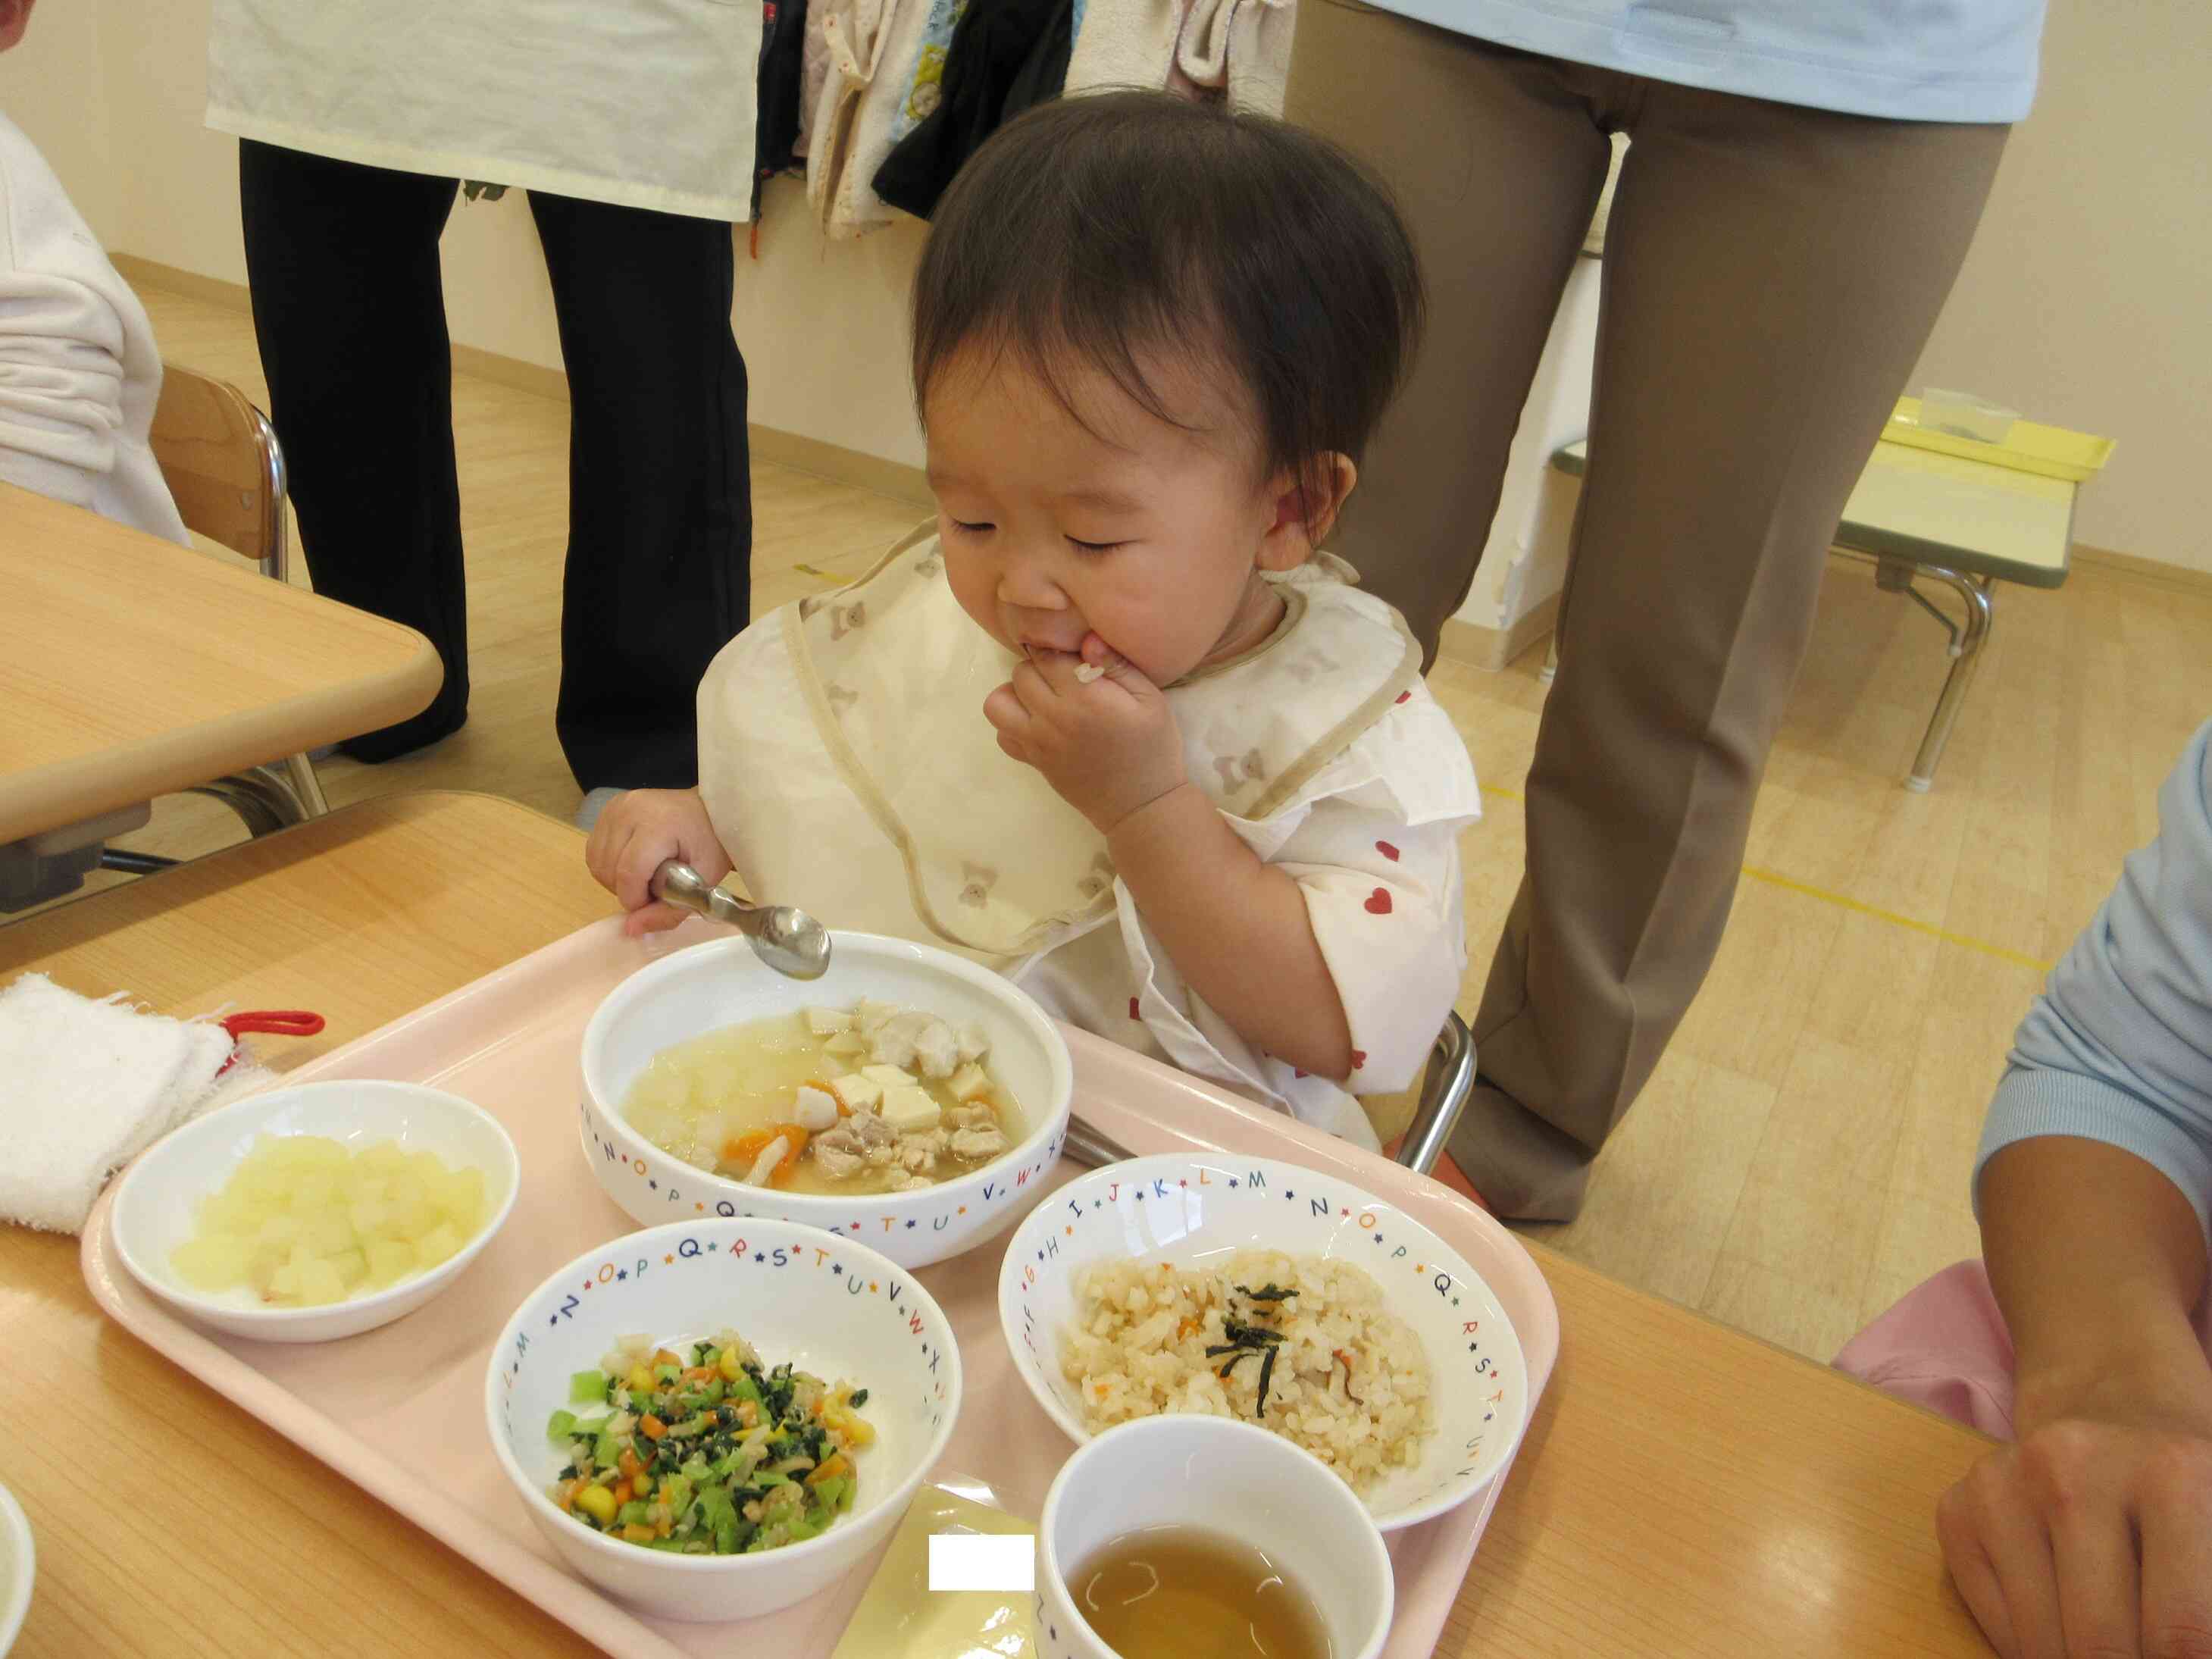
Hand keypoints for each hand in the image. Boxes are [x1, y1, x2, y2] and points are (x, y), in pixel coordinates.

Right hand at [583, 787, 734, 936]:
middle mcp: (630, 809)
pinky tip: (631, 865)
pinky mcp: (609, 808)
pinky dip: (608, 866)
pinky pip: (594, 849)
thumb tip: (630, 930)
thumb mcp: (704, 881)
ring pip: (597, 862)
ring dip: (615, 881)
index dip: (636, 899)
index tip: (652, 905)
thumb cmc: (713, 844)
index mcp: (658, 823)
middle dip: (628, 891)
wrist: (711, 811)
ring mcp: (616, 807)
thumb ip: (670, 910)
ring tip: (643, 878)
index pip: (630, 872)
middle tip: (653, 890)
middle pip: (609, 869)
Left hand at [982, 633, 1186, 832]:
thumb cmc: (1153, 748)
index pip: (1047, 655)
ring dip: (1016, 693)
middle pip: (1020, 673)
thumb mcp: (1151, 700)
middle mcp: (1052, 718)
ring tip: (1043, 697)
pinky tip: (1038, 723)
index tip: (1076, 657)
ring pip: (997, 703)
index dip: (1060, 648)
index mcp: (1084, 698)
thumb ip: (1118, 665)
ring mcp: (1037, 743)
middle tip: (1065, 676)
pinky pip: (1001, 736)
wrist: (1142, 805)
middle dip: (1040, 667)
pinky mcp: (1033, 762)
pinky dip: (1012, 724)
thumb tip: (1086, 639)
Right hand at [1938, 1392, 2211, 1657]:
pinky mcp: (1958, 1507)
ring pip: (2041, 1641)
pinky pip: (1994, 1623)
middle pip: (2104, 1641)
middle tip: (2139, 1656)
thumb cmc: (2191, 1495)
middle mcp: (2075, 1465)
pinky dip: (2031, 1646)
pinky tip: (2064, 1617)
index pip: (2183, 1632)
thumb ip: (2202, 1603)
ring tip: (2110, 1636)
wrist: (2120, 1409)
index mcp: (2173, 1474)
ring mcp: (2005, 1482)